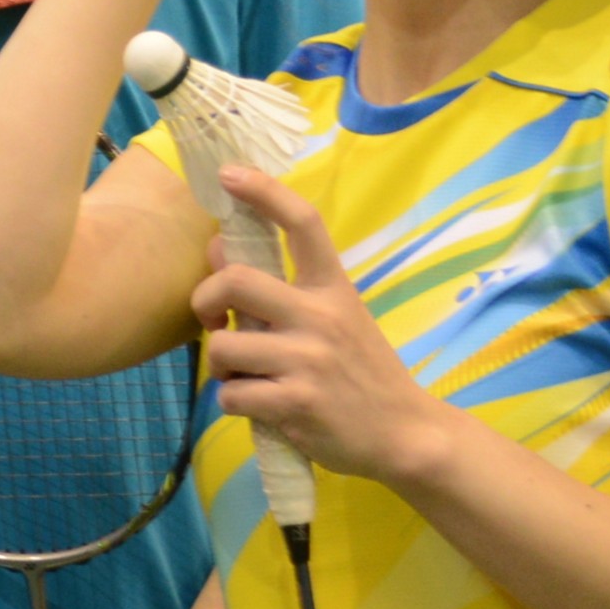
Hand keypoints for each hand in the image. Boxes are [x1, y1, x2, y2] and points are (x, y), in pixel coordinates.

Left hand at [200, 166, 450, 488]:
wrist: (405, 434)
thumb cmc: (360, 370)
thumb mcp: (335, 318)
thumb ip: (281, 288)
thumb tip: (217, 247)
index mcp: (333, 288)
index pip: (303, 223)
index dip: (263, 192)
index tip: (229, 174)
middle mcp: (321, 316)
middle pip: (235, 280)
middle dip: (204, 299)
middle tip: (211, 319)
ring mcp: (309, 360)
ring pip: (223, 345)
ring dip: (222, 365)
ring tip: (246, 375)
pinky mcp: (296, 404)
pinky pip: (231, 394)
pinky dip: (233, 402)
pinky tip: (259, 406)